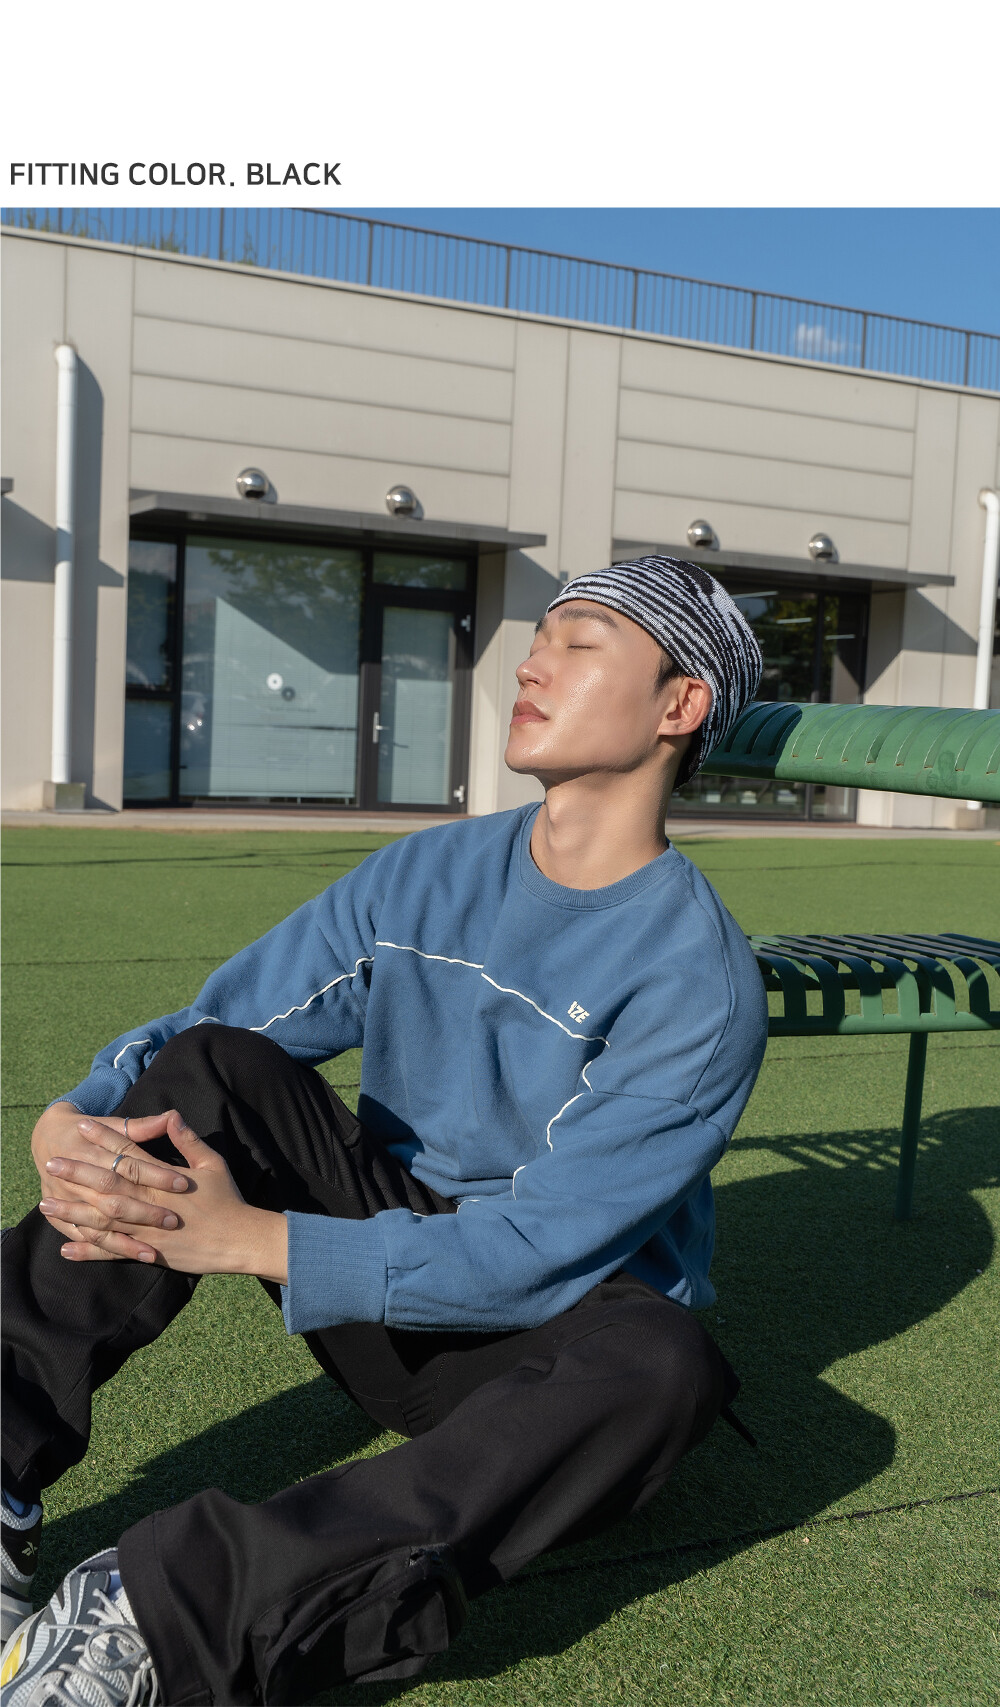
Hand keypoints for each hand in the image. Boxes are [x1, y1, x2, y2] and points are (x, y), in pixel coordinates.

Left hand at [38, 1112, 288, 1282]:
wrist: (239, 1240)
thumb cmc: (228, 1199)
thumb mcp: (213, 1163)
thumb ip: (188, 1141)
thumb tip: (171, 1116)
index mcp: (163, 1179)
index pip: (127, 1153)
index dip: (104, 1138)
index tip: (81, 1126)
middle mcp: (149, 1203)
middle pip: (107, 1184)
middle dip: (77, 1173)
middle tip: (50, 1163)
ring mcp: (145, 1230)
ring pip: (102, 1220)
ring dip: (73, 1213)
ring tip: (45, 1206)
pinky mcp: (147, 1252)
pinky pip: (112, 1253)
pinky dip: (89, 1252)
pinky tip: (66, 1250)